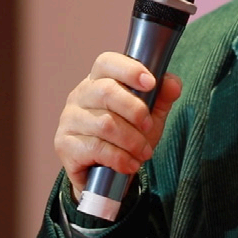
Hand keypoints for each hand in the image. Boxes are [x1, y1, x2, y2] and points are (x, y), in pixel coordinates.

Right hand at [54, 52, 182, 201]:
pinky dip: (120, 158)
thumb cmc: (128, 134)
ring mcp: (69, 119)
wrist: (106, 175)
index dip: (129, 70)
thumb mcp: (150, 114)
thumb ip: (162, 97)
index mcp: (99, 79)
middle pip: (106, 92)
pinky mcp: (64, 144)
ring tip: (144, 152)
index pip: (107, 62)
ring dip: (132, 141)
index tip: (151, 83)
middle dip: (136, 111)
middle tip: (149, 127)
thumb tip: (173, 84)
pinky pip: (96, 148)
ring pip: (104, 124)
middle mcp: (80, 95)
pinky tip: (131, 164)